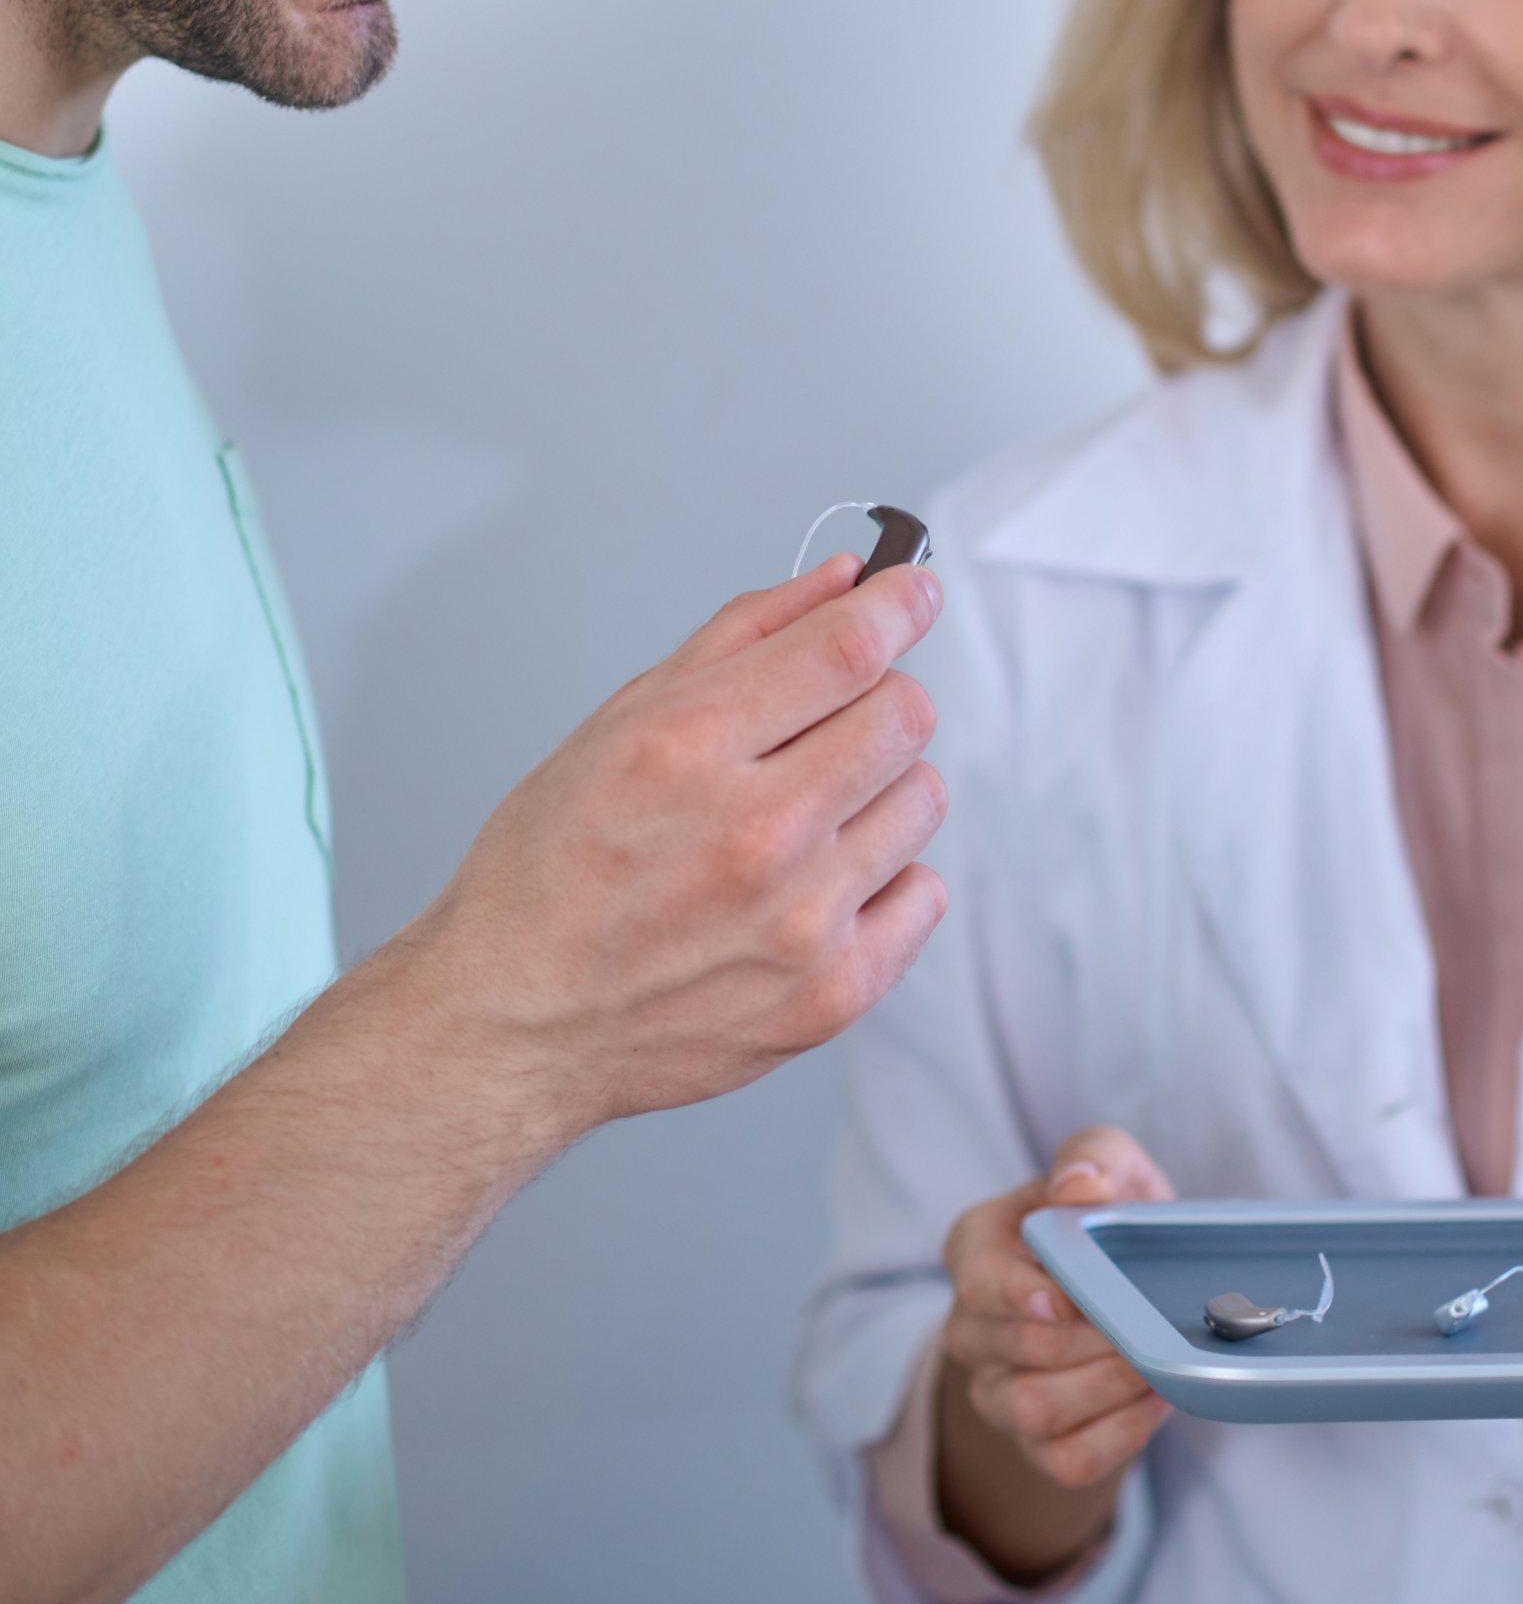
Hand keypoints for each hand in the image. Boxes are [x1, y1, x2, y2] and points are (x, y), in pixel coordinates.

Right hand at [396, 554, 947, 1150]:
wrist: (517, 1024)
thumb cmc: (553, 870)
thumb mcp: (621, 719)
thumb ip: (745, 634)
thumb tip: (847, 579)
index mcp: (689, 748)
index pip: (849, 646)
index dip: (900, 604)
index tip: (913, 595)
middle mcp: (754, 835)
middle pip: (904, 714)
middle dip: (877, 698)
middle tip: (825, 725)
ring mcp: (799, 924)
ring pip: (922, 796)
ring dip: (879, 789)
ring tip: (803, 818)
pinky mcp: (831, 995)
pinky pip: (924, 892)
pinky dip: (885, 878)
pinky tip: (815, 885)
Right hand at [935, 1126, 1174, 1585]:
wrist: (1126, 1285)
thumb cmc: (1106, 1217)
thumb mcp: (1108, 1166)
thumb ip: (1093, 1156)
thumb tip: (1077, 1185)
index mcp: (975, 1247)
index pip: (976, 1278)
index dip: (1021, 1295)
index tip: (1070, 1299)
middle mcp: (971, 1325)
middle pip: (1018, 1348)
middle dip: (1091, 1338)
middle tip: (1145, 1322)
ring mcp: (996, 1390)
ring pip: (1034, 1409)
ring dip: (1106, 1386)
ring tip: (1154, 1359)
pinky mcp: (1035, 1443)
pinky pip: (1066, 1460)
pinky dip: (1118, 1434)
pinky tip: (1153, 1398)